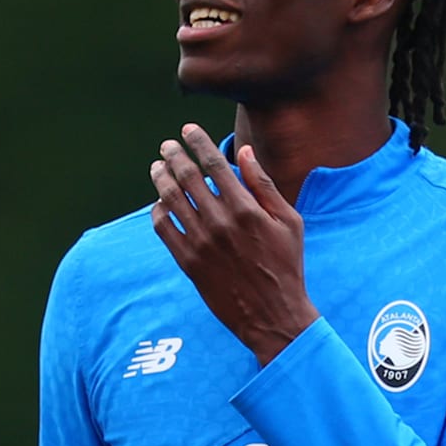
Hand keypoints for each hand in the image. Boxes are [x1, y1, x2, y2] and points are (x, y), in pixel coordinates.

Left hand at [149, 124, 319, 365]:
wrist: (273, 315)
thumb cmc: (286, 266)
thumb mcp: (288, 221)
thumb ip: (264, 185)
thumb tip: (244, 152)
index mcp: (246, 209)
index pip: (214, 164)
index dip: (198, 142)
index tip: (187, 129)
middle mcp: (220, 223)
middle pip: (187, 177)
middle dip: (174, 155)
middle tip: (167, 145)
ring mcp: (201, 244)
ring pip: (171, 200)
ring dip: (160, 178)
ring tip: (157, 167)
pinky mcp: (189, 263)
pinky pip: (164, 230)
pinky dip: (158, 211)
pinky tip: (160, 204)